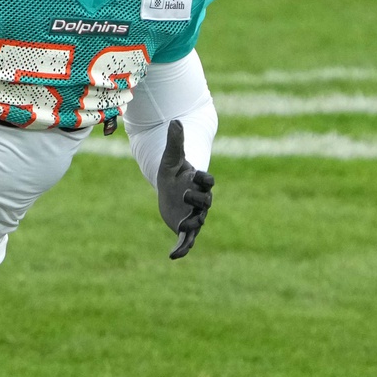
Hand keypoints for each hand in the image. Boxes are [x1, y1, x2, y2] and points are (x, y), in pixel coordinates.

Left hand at [154, 119, 214, 259]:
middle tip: (186, 194)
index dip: (203, 178)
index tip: (196, 173)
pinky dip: (182, 249)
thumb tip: (174, 120)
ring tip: (185, 227)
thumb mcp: (171, 158)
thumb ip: (175, 142)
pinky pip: (187, 240)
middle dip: (197, 199)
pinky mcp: (185, 228)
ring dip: (192, 224)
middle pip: (205, 202)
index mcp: (200, 183)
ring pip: (198, 222)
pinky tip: (173, 256)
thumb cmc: (173, 172)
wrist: (170, 188)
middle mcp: (201, 200)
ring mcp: (194, 216)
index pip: (207, 181)